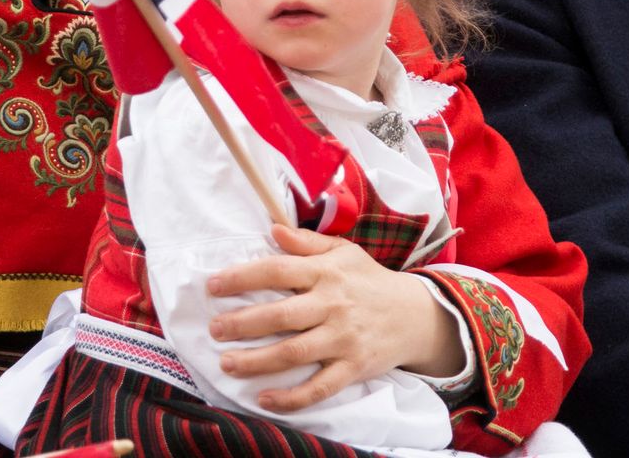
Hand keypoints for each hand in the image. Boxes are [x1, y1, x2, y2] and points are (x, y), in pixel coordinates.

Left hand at [206, 224, 465, 411]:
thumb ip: (306, 242)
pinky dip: (292, 397)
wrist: (415, 314)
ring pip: (294, 352)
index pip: (278, 270)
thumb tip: (273, 230)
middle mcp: (333, 305)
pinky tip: (265, 398)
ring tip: (227, 364)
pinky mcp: (353, 367)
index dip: (242, 278)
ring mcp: (343, 339)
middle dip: (243, 323)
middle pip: (281, 315)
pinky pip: (319, 387)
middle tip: (214, 329)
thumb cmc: (369, 281)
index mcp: (327, 273)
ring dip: (257, 361)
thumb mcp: (344, 253)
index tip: (213, 285)